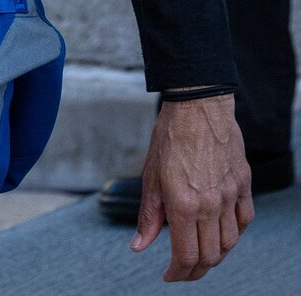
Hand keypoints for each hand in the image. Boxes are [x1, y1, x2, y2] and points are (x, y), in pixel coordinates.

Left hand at [131, 95, 252, 280]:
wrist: (198, 106)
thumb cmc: (169, 137)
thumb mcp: (150, 175)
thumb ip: (149, 216)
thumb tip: (139, 247)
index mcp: (183, 204)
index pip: (186, 256)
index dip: (178, 273)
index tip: (169, 277)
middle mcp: (210, 205)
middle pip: (210, 256)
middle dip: (195, 270)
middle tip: (182, 270)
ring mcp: (231, 196)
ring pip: (230, 243)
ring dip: (215, 255)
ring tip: (200, 253)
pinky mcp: (244, 186)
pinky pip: (244, 221)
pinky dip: (234, 234)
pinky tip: (221, 231)